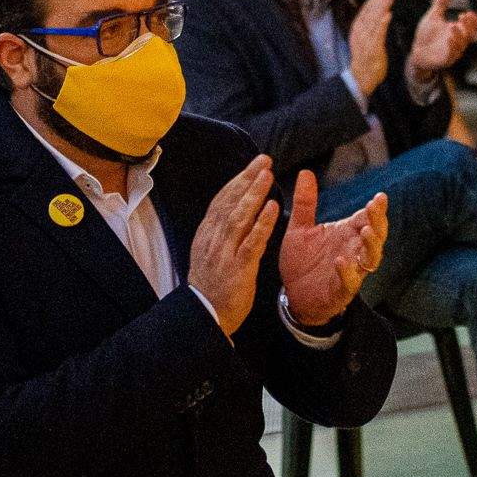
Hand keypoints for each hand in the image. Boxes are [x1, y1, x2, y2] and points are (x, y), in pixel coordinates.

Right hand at [189, 156, 281, 336]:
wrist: (204, 316)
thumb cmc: (211, 284)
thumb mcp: (209, 252)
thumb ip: (219, 231)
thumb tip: (230, 208)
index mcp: (207, 234)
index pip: (222, 200)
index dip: (238, 180)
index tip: (254, 164)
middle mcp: (213, 240)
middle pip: (230, 203)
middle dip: (247, 179)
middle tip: (264, 160)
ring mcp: (224, 253)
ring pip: (239, 218)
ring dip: (254, 195)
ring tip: (268, 175)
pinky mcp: (238, 268)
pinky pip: (251, 242)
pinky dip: (262, 223)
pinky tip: (273, 208)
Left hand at [279, 171, 386, 326]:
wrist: (292, 295)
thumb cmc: (301, 261)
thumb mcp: (299, 229)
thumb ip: (305, 203)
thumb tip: (305, 172)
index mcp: (346, 234)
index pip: (367, 218)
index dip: (377, 208)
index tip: (380, 196)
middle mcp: (352, 251)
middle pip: (375, 235)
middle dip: (378, 222)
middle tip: (375, 208)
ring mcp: (350, 271)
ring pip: (370, 258)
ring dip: (370, 245)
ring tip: (366, 231)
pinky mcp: (340, 290)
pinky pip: (349, 282)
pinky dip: (347, 272)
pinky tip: (340, 260)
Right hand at [347, 0, 396, 97]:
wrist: (361, 77)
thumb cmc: (366, 59)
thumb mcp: (365, 39)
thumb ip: (371, 27)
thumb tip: (381, 14)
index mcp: (358, 28)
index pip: (366, 8)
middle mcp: (360, 31)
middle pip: (370, 10)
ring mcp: (365, 39)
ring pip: (373, 18)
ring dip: (382, 6)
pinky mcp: (372, 48)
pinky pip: (377, 33)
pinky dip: (382, 23)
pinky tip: (388, 14)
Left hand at [407, 0, 476, 82]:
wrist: (416, 52)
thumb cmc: (426, 35)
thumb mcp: (432, 18)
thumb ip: (439, 6)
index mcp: (457, 31)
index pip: (472, 26)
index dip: (473, 21)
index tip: (468, 13)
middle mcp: (458, 41)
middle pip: (470, 34)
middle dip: (469, 26)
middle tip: (462, 16)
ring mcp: (452, 51)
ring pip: (461, 44)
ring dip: (459, 35)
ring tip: (452, 26)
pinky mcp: (445, 60)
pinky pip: (452, 55)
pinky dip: (452, 47)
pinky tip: (449, 38)